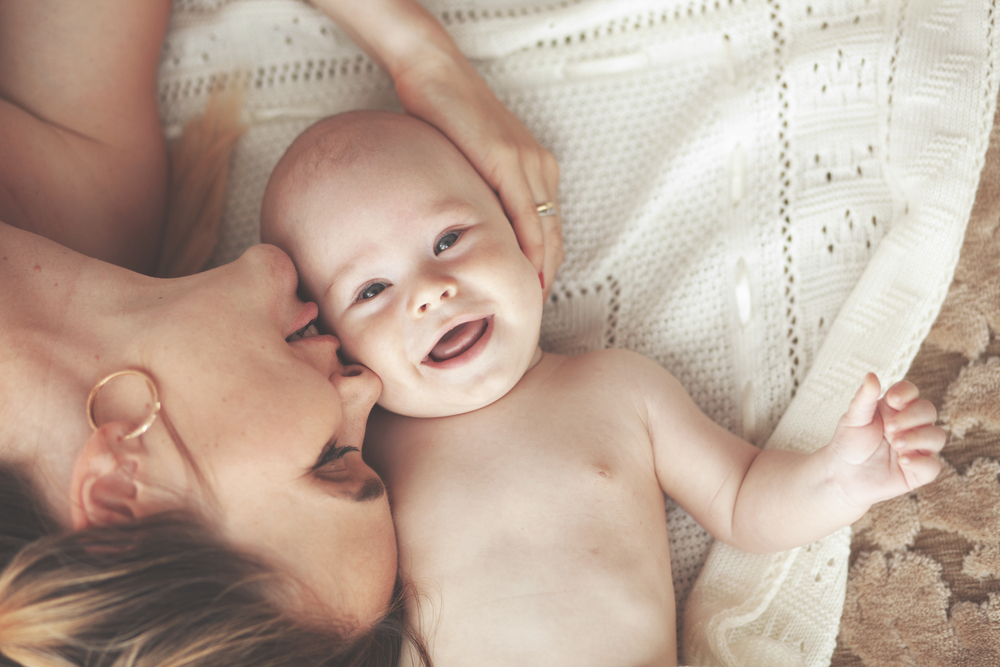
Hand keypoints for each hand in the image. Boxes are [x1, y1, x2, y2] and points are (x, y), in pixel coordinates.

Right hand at [392, 51, 562, 298]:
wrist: (434, 73)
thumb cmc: (445, 115)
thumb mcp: (471, 163)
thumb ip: (481, 194)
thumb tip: (468, 233)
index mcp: (536, 169)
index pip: (548, 231)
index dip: (544, 268)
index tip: (531, 297)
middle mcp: (540, 167)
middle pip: (553, 238)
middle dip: (545, 278)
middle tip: (531, 312)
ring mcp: (528, 163)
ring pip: (544, 232)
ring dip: (539, 270)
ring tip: (528, 303)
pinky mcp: (507, 160)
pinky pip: (525, 214)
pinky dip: (527, 248)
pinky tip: (522, 271)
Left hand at [827, 373, 944, 508]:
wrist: (840, 475)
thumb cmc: (848, 442)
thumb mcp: (853, 419)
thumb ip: (863, 398)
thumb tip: (871, 375)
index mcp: (894, 409)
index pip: (911, 392)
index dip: (907, 393)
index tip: (892, 399)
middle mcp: (910, 426)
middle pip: (928, 411)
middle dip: (912, 417)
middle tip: (890, 428)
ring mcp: (916, 448)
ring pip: (937, 437)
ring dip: (919, 438)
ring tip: (896, 443)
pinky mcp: (917, 471)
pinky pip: (932, 466)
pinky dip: (920, 462)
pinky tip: (902, 461)